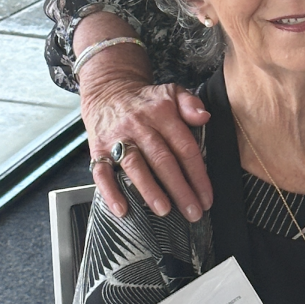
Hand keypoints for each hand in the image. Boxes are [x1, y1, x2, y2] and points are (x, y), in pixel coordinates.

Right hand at [82, 67, 212, 222]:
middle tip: (192, 212)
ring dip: (150, 190)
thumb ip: (191, 103)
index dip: (197, 174)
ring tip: (164, 210)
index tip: (206, 198)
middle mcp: (140, 126)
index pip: (184, 147)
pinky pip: (102, 172)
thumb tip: (204, 117)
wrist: (108, 90)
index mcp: (162, 113)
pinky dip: (110, 192)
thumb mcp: (172, 92)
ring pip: (135, 166)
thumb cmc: (146, 100)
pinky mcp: (98, 149)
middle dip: (180, 189)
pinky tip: (122, 210)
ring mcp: (117, 138)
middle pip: (162, 160)